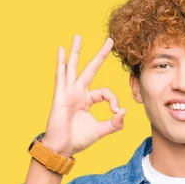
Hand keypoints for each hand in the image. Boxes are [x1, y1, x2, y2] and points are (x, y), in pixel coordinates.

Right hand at [42, 34, 126, 156]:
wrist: (62, 148)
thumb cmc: (78, 140)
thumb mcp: (101, 130)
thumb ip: (115, 123)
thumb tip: (124, 111)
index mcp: (87, 100)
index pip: (105, 92)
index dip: (113, 99)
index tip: (115, 112)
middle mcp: (78, 93)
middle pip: (91, 69)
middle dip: (100, 55)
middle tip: (110, 40)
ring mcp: (68, 92)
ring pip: (74, 67)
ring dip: (76, 51)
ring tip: (78, 36)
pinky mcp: (60, 95)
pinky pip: (61, 75)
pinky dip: (61, 62)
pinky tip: (61, 50)